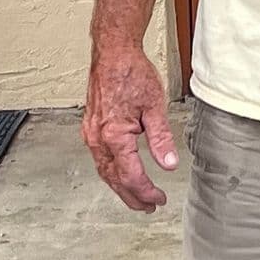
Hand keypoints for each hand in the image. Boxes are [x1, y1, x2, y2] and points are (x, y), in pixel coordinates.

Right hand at [83, 45, 181, 210]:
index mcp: (114, 136)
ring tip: (136, 196)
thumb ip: (161, 138)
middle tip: (149, 206)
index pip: (131, 176)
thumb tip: (169, 164)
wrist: (112, 53)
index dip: (146, 192)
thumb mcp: (154, 106)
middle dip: (132, 196)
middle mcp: (98, 138)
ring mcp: (91, 133)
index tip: (159, 199)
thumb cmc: (131, 73)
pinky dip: (111, 172)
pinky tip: (120, 173)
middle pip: (114, 179)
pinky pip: (99, 158)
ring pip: (104, 171)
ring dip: (120, 187)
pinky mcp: (90, 127)